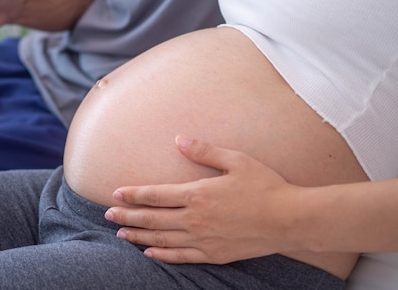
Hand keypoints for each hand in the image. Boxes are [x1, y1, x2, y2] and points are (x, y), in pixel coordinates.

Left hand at [105, 136, 301, 263]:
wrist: (290, 219)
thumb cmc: (264, 186)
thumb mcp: (236, 160)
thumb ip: (204, 151)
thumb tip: (179, 140)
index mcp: (197, 194)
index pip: (155, 195)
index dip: (133, 194)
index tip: (115, 194)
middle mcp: (195, 219)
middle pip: (152, 219)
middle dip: (127, 217)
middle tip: (107, 216)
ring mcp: (204, 239)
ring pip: (162, 239)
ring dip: (139, 237)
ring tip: (121, 235)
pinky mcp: (214, 254)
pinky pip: (182, 257)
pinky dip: (162, 255)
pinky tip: (150, 253)